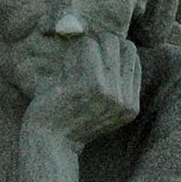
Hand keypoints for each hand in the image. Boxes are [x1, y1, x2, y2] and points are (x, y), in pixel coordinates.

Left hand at [20, 33, 140, 155]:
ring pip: (106, 42)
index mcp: (130, 107)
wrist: (48, 142)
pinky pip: (87, 47)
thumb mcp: (99, 107)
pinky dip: (73, 51)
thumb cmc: (68, 120)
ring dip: (86, 45)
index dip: (112, 49)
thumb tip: (111, 40)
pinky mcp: (90, 84)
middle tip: (81, 52)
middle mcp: (124, 100)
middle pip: (124, 46)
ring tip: (71, 64)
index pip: (132, 58)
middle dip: (102, 41)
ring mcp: (109, 92)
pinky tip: (64, 68)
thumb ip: (112, 82)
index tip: (93, 54)